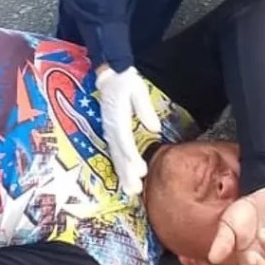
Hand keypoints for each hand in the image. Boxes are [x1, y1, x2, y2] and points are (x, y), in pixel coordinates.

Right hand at [96, 65, 160, 194]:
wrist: (109, 73)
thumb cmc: (125, 80)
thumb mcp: (137, 90)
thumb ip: (144, 109)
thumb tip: (155, 128)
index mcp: (117, 116)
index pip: (124, 140)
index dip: (131, 157)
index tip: (140, 170)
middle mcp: (111, 127)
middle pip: (119, 153)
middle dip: (127, 173)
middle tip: (135, 190)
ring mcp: (109, 130)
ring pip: (115, 156)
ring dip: (122, 174)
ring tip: (131, 191)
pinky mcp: (111, 131)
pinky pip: (115, 152)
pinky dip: (120, 166)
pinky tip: (125, 178)